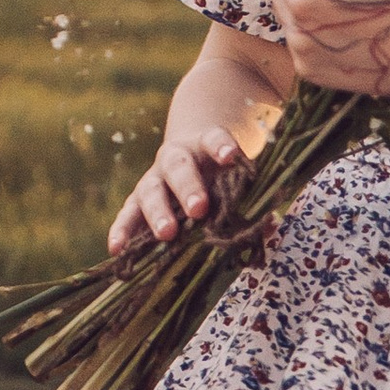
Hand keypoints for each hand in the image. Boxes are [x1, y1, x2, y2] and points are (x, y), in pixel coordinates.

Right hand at [108, 126, 243, 254]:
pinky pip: (128, 212)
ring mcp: (155, 176)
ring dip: (157, 212)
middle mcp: (177, 157)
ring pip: (150, 189)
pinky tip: (118, 249)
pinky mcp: (139, 197)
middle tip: (199, 209)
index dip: (222, 146)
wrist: (191, 149)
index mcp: (206, 145)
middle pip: (179, 167)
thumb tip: (271, 223)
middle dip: (188, 187)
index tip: (231, 155)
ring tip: (166, 234)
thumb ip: (255, 195)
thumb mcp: (240, 175)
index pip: (214, 139)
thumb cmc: (222, 170)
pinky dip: (122, 229)